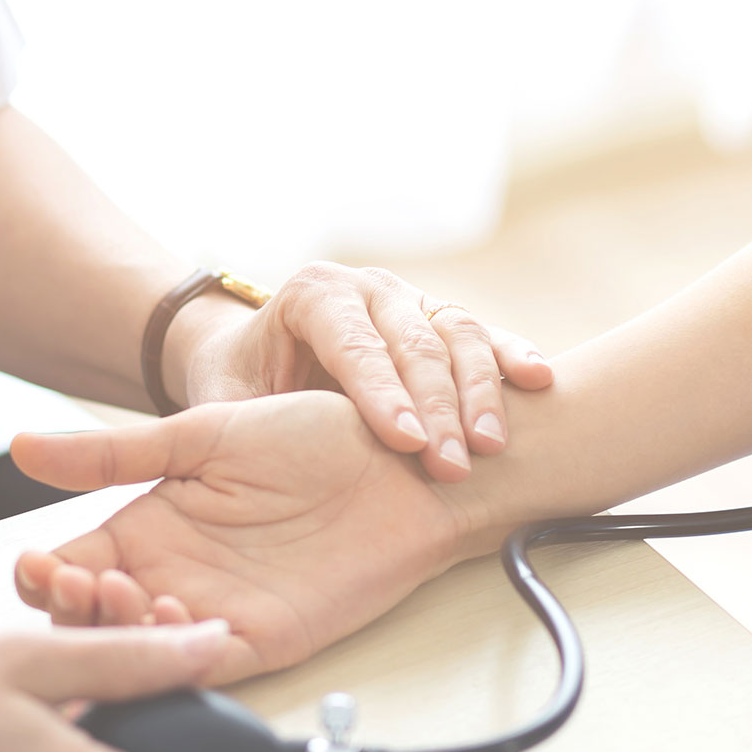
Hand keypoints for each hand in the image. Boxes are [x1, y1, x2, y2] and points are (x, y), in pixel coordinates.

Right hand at [10, 391, 470, 682]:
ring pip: (140, 652)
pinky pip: (202, 665)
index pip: (71, 567)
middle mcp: (172, 576)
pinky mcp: (262, 640)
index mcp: (147, 527)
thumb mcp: (201, 433)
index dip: (43, 576)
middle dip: (71, 613)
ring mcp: (214, 613)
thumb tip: (21, 445)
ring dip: (117, 635)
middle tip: (75, 586)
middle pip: (94, 622)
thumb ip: (114, 453)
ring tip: (121, 594)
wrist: (401, 458)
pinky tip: (170, 618)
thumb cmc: (313, 436)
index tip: (36, 564)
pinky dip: (176, 656)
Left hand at [179, 263, 550, 481]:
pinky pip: (487, 335)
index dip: (380, 393)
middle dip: (436, 403)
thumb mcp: (221, 407)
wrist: (259, 356)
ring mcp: (411, 300)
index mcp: (312, 295)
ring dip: (481, 389)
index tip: (403, 443)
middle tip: (452, 463)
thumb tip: (212, 461)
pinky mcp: (443, 321)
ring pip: (457, 333)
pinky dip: (513, 356)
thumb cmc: (241, 390)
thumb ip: (223, 430)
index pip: (353, 342)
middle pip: (412, 339)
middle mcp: (366, 287)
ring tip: (494, 444)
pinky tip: (539, 381)